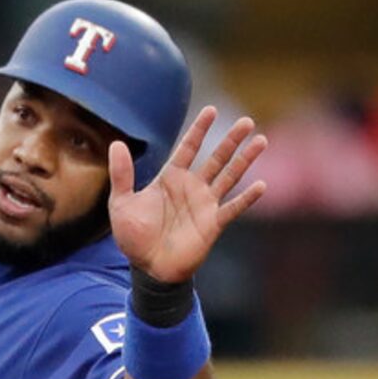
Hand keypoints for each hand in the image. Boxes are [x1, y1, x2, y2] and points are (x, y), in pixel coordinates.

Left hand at [108, 109, 267, 285]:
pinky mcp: (213, 223)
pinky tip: (261, 185)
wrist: (148, 268)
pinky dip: (247, 198)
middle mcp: (192, 187)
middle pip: (216, 157)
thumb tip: (116, 144)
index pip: (189, 147)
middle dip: (231, 140)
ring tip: (261, 141)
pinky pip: (233, 207)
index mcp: (171, 178)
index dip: (199, 129)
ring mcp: (205, 204)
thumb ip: (122, 174)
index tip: (211, 110)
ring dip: (245, 160)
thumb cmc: (134, 237)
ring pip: (230, 176)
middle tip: (247, 121)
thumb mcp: (121, 203)